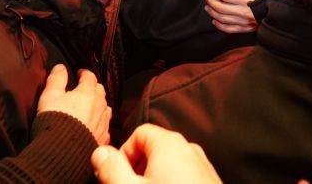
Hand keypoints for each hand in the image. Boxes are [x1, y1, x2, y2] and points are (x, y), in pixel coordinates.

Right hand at [37, 64, 111, 145]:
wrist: (63, 152)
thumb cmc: (55, 121)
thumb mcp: (50, 96)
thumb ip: (56, 79)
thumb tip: (60, 67)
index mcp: (88, 93)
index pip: (90, 76)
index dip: (84, 73)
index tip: (79, 74)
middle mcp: (99, 106)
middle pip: (100, 91)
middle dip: (92, 88)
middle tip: (83, 89)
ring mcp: (103, 123)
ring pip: (105, 109)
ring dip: (98, 105)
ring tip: (89, 107)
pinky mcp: (103, 139)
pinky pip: (104, 127)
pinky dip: (99, 123)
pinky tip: (93, 126)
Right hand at [92, 124, 221, 183]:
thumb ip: (112, 169)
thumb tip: (101, 152)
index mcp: (170, 144)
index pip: (139, 134)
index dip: (123, 154)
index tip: (115, 178)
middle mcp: (190, 150)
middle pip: (154, 149)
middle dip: (137, 169)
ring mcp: (203, 167)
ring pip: (169, 166)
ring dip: (153, 180)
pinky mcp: (210, 183)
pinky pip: (184, 178)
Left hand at [204, 0, 279, 33]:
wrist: (282, 18)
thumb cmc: (275, 1)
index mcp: (246, 0)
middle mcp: (242, 12)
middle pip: (221, 8)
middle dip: (212, 2)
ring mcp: (243, 22)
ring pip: (223, 19)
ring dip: (213, 13)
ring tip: (207, 7)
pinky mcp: (245, 29)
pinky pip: (229, 29)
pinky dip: (220, 26)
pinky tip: (215, 22)